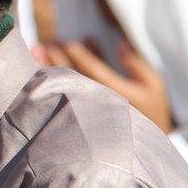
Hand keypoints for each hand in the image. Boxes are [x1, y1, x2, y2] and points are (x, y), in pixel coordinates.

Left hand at [34, 39, 172, 132]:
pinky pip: (57, 98)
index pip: (95, 72)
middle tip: (49, 44)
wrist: (143, 145)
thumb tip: (120, 42)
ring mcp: (86, 112)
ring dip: (48, 68)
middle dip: (59, 60)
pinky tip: (34, 70)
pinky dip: (46, 83)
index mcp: (116, 95)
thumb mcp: (153, 86)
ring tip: (36, 51)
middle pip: (73, 79)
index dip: (81, 56)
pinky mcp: (77, 116)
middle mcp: (98, 103)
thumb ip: (136, 64)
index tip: (69, 42)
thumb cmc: (150, 110)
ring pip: (62, 88)